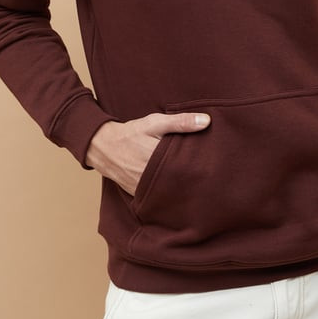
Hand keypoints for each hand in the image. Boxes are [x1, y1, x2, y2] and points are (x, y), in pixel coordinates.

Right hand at [85, 112, 210, 195]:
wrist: (104, 148)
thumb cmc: (132, 133)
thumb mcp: (155, 122)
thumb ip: (180, 122)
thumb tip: (207, 121)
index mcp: (158, 159)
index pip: (186, 167)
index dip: (200, 167)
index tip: (213, 166)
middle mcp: (152, 178)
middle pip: (181, 183)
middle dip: (194, 180)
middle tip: (211, 179)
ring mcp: (145, 189)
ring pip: (171, 192)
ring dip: (182, 189)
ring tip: (199, 188)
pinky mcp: (140, 195)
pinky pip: (158, 197)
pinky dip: (168, 194)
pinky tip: (180, 192)